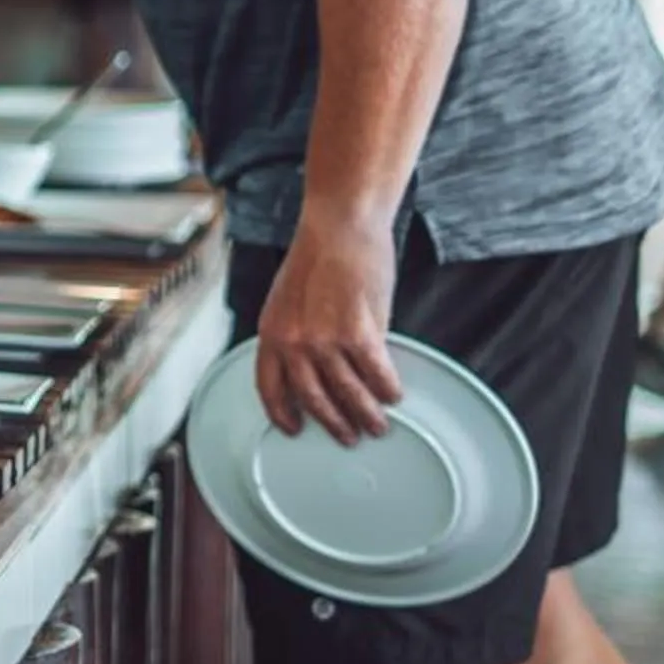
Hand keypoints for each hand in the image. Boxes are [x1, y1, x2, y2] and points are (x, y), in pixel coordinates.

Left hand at [254, 212, 403, 443]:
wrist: (340, 226)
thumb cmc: (319, 256)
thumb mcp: (290, 298)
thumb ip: (300, 333)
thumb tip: (323, 367)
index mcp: (271, 331)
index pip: (269, 386)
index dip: (280, 412)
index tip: (293, 428)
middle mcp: (293, 342)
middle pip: (313, 398)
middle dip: (334, 423)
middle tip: (349, 436)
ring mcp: (324, 340)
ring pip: (348, 394)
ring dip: (366, 415)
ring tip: (378, 425)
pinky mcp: (358, 334)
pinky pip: (377, 374)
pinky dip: (387, 389)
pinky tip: (394, 395)